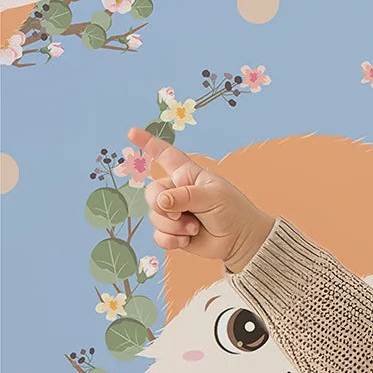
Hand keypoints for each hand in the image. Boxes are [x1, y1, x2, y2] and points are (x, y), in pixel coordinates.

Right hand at [124, 126, 273, 271]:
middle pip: (151, 192)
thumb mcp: (212, 196)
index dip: (147, 143)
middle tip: (181, 215)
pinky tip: (186, 239)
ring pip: (154, 216)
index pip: (164, 154)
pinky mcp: (174, 232)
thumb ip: (184, 196)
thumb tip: (161, 202)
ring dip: (174, 226)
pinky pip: (158, 236)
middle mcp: (177, 191)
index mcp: (187, 174)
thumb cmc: (232, 211)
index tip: (131, 132)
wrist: (241, 240)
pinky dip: (171, 240)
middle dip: (162, 206)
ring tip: (195, 228)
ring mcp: (174, 212)